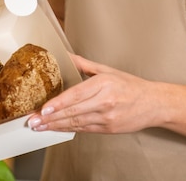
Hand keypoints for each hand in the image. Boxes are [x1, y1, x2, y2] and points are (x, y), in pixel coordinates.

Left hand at [28, 54, 156, 133]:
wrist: (153, 103)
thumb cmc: (130, 85)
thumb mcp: (107, 70)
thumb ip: (84, 64)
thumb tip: (65, 56)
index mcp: (103, 84)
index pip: (76, 95)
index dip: (59, 103)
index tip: (44, 108)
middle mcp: (105, 102)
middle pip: (73, 111)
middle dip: (50, 118)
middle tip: (33, 121)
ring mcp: (107, 117)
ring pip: (76, 123)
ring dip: (56, 126)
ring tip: (39, 127)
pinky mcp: (108, 129)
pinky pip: (84, 129)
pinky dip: (69, 129)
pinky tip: (57, 128)